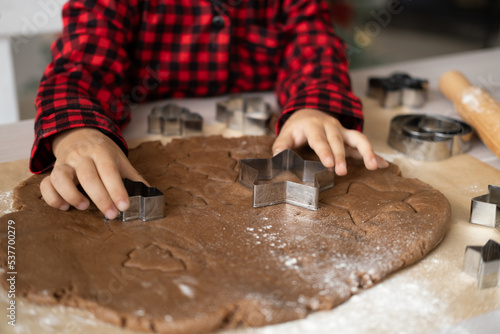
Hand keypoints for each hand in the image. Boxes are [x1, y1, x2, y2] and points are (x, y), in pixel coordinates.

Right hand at [40, 128, 147, 218]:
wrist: (79, 134)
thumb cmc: (103, 152)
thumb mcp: (119, 159)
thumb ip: (133, 177)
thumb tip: (149, 194)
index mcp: (101, 151)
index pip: (109, 171)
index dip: (116, 190)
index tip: (125, 206)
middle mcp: (81, 156)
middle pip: (88, 177)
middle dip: (101, 198)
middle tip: (112, 215)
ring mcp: (65, 163)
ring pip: (61, 178)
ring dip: (72, 195)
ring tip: (85, 207)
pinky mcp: (54, 170)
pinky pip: (47, 184)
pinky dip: (53, 198)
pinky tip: (65, 207)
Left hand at [272, 109, 387, 174]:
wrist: (310, 109)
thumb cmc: (298, 126)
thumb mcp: (286, 133)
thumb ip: (281, 146)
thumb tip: (277, 158)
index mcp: (313, 126)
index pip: (319, 139)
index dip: (324, 151)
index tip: (328, 163)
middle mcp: (330, 126)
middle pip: (338, 141)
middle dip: (341, 156)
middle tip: (341, 172)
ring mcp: (342, 130)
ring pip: (358, 138)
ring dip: (367, 151)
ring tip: (374, 166)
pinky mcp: (349, 136)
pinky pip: (364, 144)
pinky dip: (375, 154)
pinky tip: (384, 165)